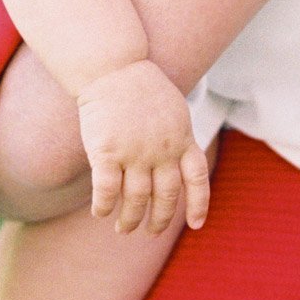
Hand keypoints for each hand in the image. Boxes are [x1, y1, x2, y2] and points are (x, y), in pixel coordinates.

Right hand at [77, 59, 211, 236]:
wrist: (113, 67)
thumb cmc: (141, 88)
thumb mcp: (174, 110)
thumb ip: (178, 138)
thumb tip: (179, 165)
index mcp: (182, 139)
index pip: (197, 178)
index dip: (198, 204)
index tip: (195, 225)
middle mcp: (163, 150)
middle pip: (166, 196)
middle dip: (159, 220)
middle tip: (149, 232)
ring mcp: (136, 152)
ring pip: (136, 199)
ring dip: (130, 219)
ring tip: (123, 228)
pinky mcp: (108, 152)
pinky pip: (107, 190)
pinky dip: (104, 206)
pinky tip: (100, 212)